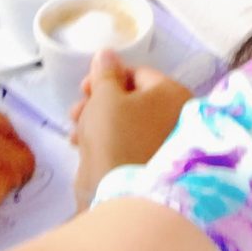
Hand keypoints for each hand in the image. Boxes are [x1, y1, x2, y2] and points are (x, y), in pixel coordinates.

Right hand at [71, 50, 191, 211]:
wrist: (122, 197)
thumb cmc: (116, 136)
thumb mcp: (105, 98)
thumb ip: (105, 73)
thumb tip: (107, 53)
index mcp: (172, 92)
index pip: (138, 73)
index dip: (107, 77)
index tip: (83, 88)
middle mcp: (177, 115)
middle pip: (132, 98)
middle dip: (99, 102)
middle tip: (76, 111)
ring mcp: (167, 142)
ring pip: (127, 122)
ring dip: (98, 122)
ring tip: (74, 133)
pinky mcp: (152, 165)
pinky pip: (128, 143)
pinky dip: (107, 142)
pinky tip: (83, 148)